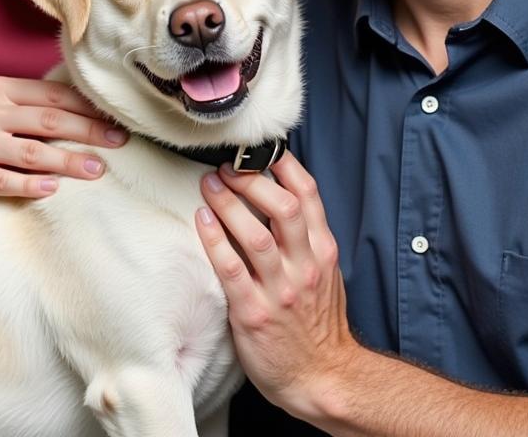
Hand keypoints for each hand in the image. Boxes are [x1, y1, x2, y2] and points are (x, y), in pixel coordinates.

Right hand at [0, 76, 126, 204]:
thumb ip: (29, 104)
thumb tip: (86, 110)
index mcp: (0, 89)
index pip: (54, 95)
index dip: (88, 107)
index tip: (117, 118)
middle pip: (49, 121)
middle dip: (89, 131)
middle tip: (120, 141)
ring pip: (32, 152)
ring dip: (69, 162)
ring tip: (97, 169)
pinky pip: (3, 181)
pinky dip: (30, 185)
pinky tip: (53, 190)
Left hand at [195, 153, 354, 420]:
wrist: (322, 377)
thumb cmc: (317, 321)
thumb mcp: (325, 271)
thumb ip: (305, 235)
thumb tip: (279, 191)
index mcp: (322, 250)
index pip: (308, 195)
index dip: (283, 166)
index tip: (260, 149)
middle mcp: (304, 266)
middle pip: (283, 208)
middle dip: (252, 179)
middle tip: (227, 166)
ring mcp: (280, 290)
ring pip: (256, 235)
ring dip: (229, 204)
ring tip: (209, 184)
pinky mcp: (254, 313)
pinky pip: (231, 269)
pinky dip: (215, 241)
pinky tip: (202, 220)